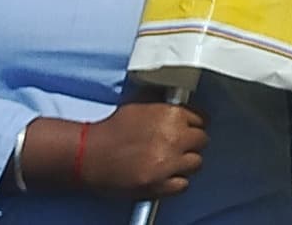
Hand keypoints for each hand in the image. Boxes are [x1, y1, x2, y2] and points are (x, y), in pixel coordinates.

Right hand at [84, 98, 207, 199]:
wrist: (89, 154)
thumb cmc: (111, 130)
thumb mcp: (142, 107)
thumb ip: (166, 109)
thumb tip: (184, 111)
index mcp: (171, 115)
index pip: (201, 119)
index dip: (193, 125)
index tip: (189, 130)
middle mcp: (175, 138)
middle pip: (202, 141)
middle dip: (191, 143)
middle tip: (178, 146)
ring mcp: (169, 162)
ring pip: (196, 163)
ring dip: (185, 163)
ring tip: (170, 162)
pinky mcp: (160, 184)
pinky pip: (183, 184)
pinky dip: (176, 181)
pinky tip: (165, 176)